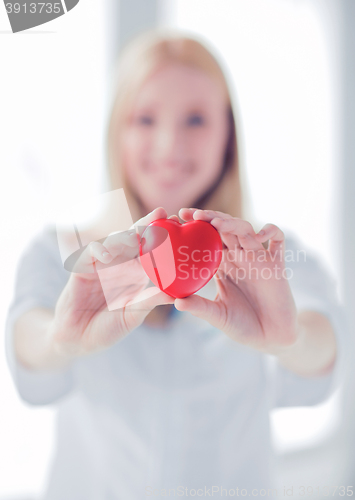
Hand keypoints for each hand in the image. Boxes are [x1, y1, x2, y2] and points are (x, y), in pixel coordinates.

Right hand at [48, 207, 174, 358]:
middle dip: (148, 224)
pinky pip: (91, 252)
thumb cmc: (108, 328)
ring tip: (137, 234)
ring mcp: (102, 264)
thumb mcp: (132, 315)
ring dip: (125, 235)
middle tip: (163, 213)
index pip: (152, 250)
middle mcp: (121, 264)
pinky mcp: (83, 267)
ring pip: (114, 241)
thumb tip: (175, 294)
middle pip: (135, 238)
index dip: (165, 237)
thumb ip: (149, 302)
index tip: (181, 226)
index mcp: (136, 273)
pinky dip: (100, 250)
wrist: (78, 339)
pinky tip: (108, 255)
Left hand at [174, 208, 298, 353]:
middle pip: (225, 229)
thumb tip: (176, 302)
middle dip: (210, 218)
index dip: (195, 229)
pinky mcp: (277, 264)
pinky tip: (259, 235)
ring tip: (216, 222)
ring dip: (232, 223)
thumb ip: (200, 307)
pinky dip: (271, 231)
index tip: (178, 221)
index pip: (207, 240)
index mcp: (222, 266)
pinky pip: (278, 239)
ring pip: (246, 230)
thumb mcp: (218, 315)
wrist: (271, 338)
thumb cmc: (243, 325)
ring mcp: (258, 258)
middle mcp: (239, 257)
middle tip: (193, 215)